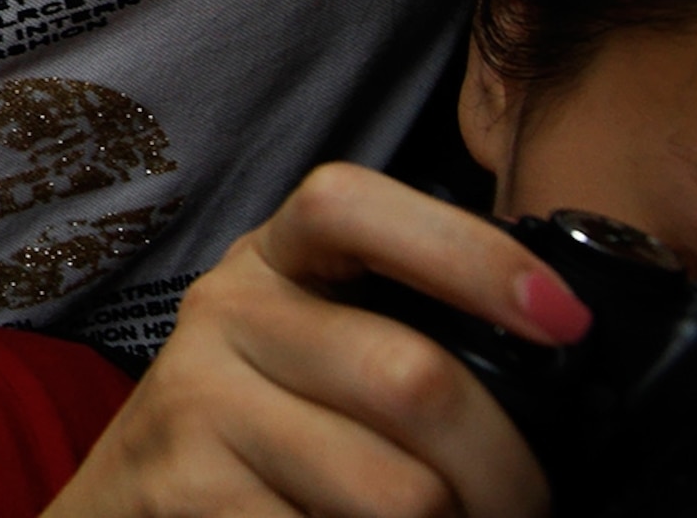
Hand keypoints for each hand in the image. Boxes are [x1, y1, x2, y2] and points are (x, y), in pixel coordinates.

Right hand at [43, 165, 580, 517]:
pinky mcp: (187, 492)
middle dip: (507, 473)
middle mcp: (227, 313)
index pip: (352, 208)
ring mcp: (197, 402)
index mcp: (275, 262)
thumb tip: (558, 357)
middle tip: (521, 509)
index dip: (466, 251)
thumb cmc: (263, 438)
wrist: (132, 508)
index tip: (564, 320)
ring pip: (400, 492)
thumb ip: (404, 339)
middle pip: (414, 380)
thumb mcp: (319, 356)